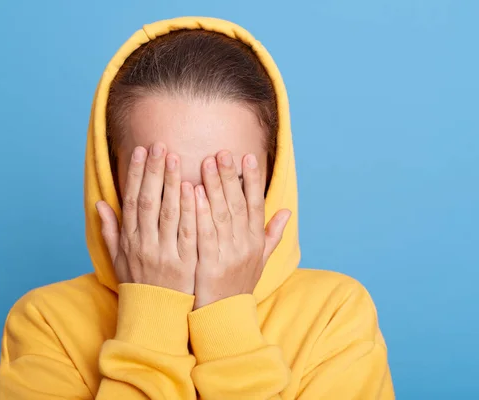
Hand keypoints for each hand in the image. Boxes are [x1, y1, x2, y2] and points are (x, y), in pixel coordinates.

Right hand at [96, 143, 197, 294]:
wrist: (155, 317)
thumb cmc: (138, 284)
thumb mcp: (118, 259)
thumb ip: (110, 230)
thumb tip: (100, 203)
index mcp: (129, 240)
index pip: (132, 201)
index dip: (136, 175)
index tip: (141, 152)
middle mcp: (145, 244)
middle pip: (149, 202)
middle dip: (155, 172)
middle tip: (161, 145)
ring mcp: (165, 253)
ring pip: (169, 213)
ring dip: (172, 184)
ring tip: (177, 158)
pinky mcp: (185, 263)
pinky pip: (188, 232)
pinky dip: (191, 210)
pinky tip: (194, 189)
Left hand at [193, 151, 290, 308]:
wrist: (224, 318)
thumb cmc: (238, 286)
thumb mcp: (259, 261)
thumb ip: (271, 235)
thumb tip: (286, 212)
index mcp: (255, 242)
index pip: (255, 205)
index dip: (252, 180)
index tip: (248, 157)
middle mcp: (245, 245)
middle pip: (237, 204)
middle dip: (230, 176)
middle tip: (223, 151)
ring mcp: (228, 254)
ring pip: (222, 213)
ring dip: (214, 186)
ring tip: (207, 162)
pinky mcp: (210, 264)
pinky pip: (205, 233)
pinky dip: (200, 210)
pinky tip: (193, 191)